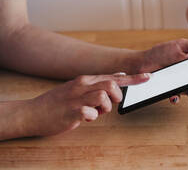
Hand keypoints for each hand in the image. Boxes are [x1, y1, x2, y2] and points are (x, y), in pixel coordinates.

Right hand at [24, 73, 149, 136]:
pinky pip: (91, 112)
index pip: (114, 77)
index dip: (133, 78)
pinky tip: (84, 117)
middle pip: (112, 84)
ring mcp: (77, 98)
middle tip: (109, 105)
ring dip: (105, 107)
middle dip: (117, 96)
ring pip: (104, 96)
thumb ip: (98, 83)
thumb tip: (119, 76)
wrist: (32, 113)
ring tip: (94, 112)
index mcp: (86, 80)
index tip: (148, 77)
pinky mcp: (72, 111)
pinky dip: (92, 116)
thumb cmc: (58, 103)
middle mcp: (82, 86)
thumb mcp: (79, 88)